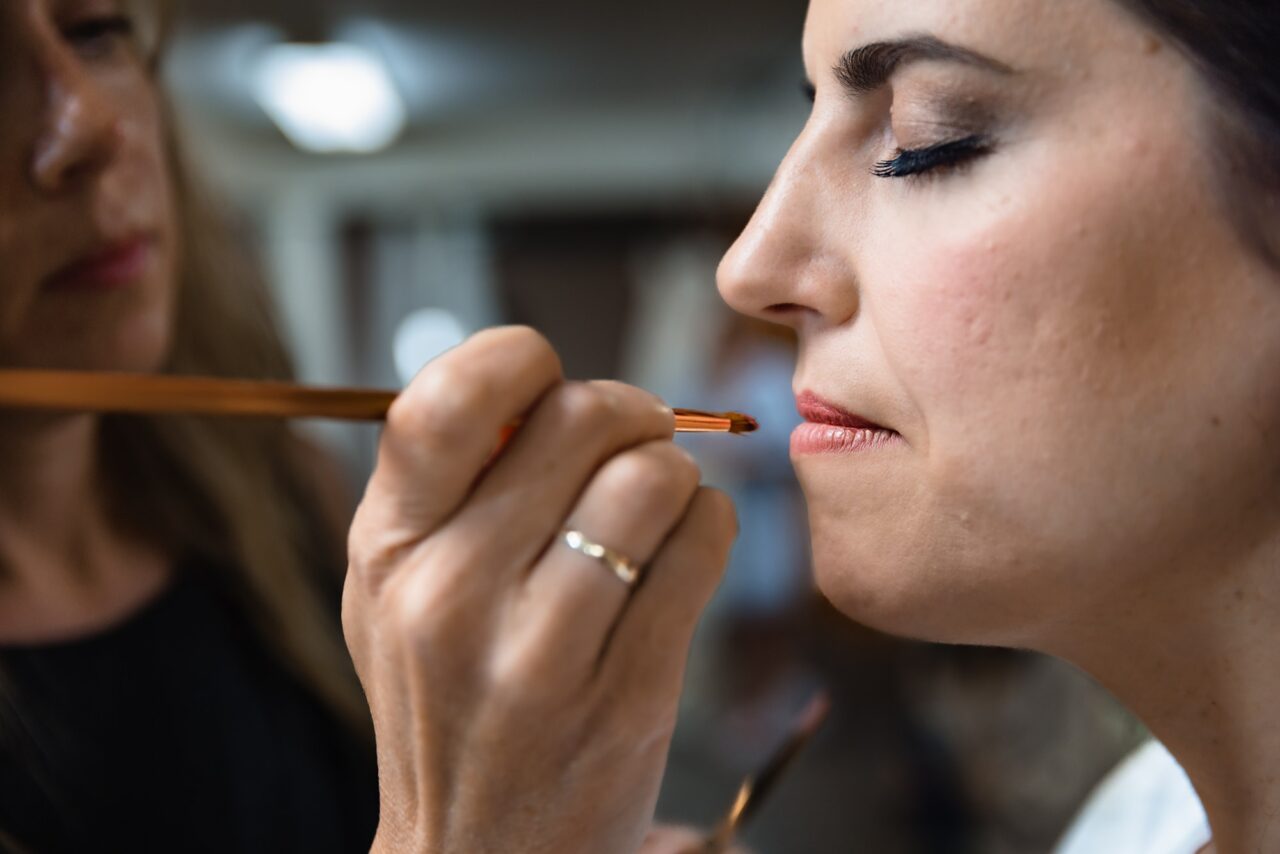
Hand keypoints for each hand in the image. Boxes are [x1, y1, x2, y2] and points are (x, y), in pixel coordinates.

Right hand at [343, 327, 737, 853]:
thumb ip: (442, 483)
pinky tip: (682, 551)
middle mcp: (449, 593)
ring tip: (657, 509)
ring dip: (676, 476)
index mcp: (386, 548)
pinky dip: (710, 525)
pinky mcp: (626, 694)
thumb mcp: (398, 590)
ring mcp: (539, 651)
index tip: (549, 384)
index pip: (448, 395)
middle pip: (581, 416)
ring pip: (653, 477)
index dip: (521, 359)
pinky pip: (702, 543)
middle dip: (630, 412)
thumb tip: (540, 380)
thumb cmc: (450, 700)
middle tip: (635, 440)